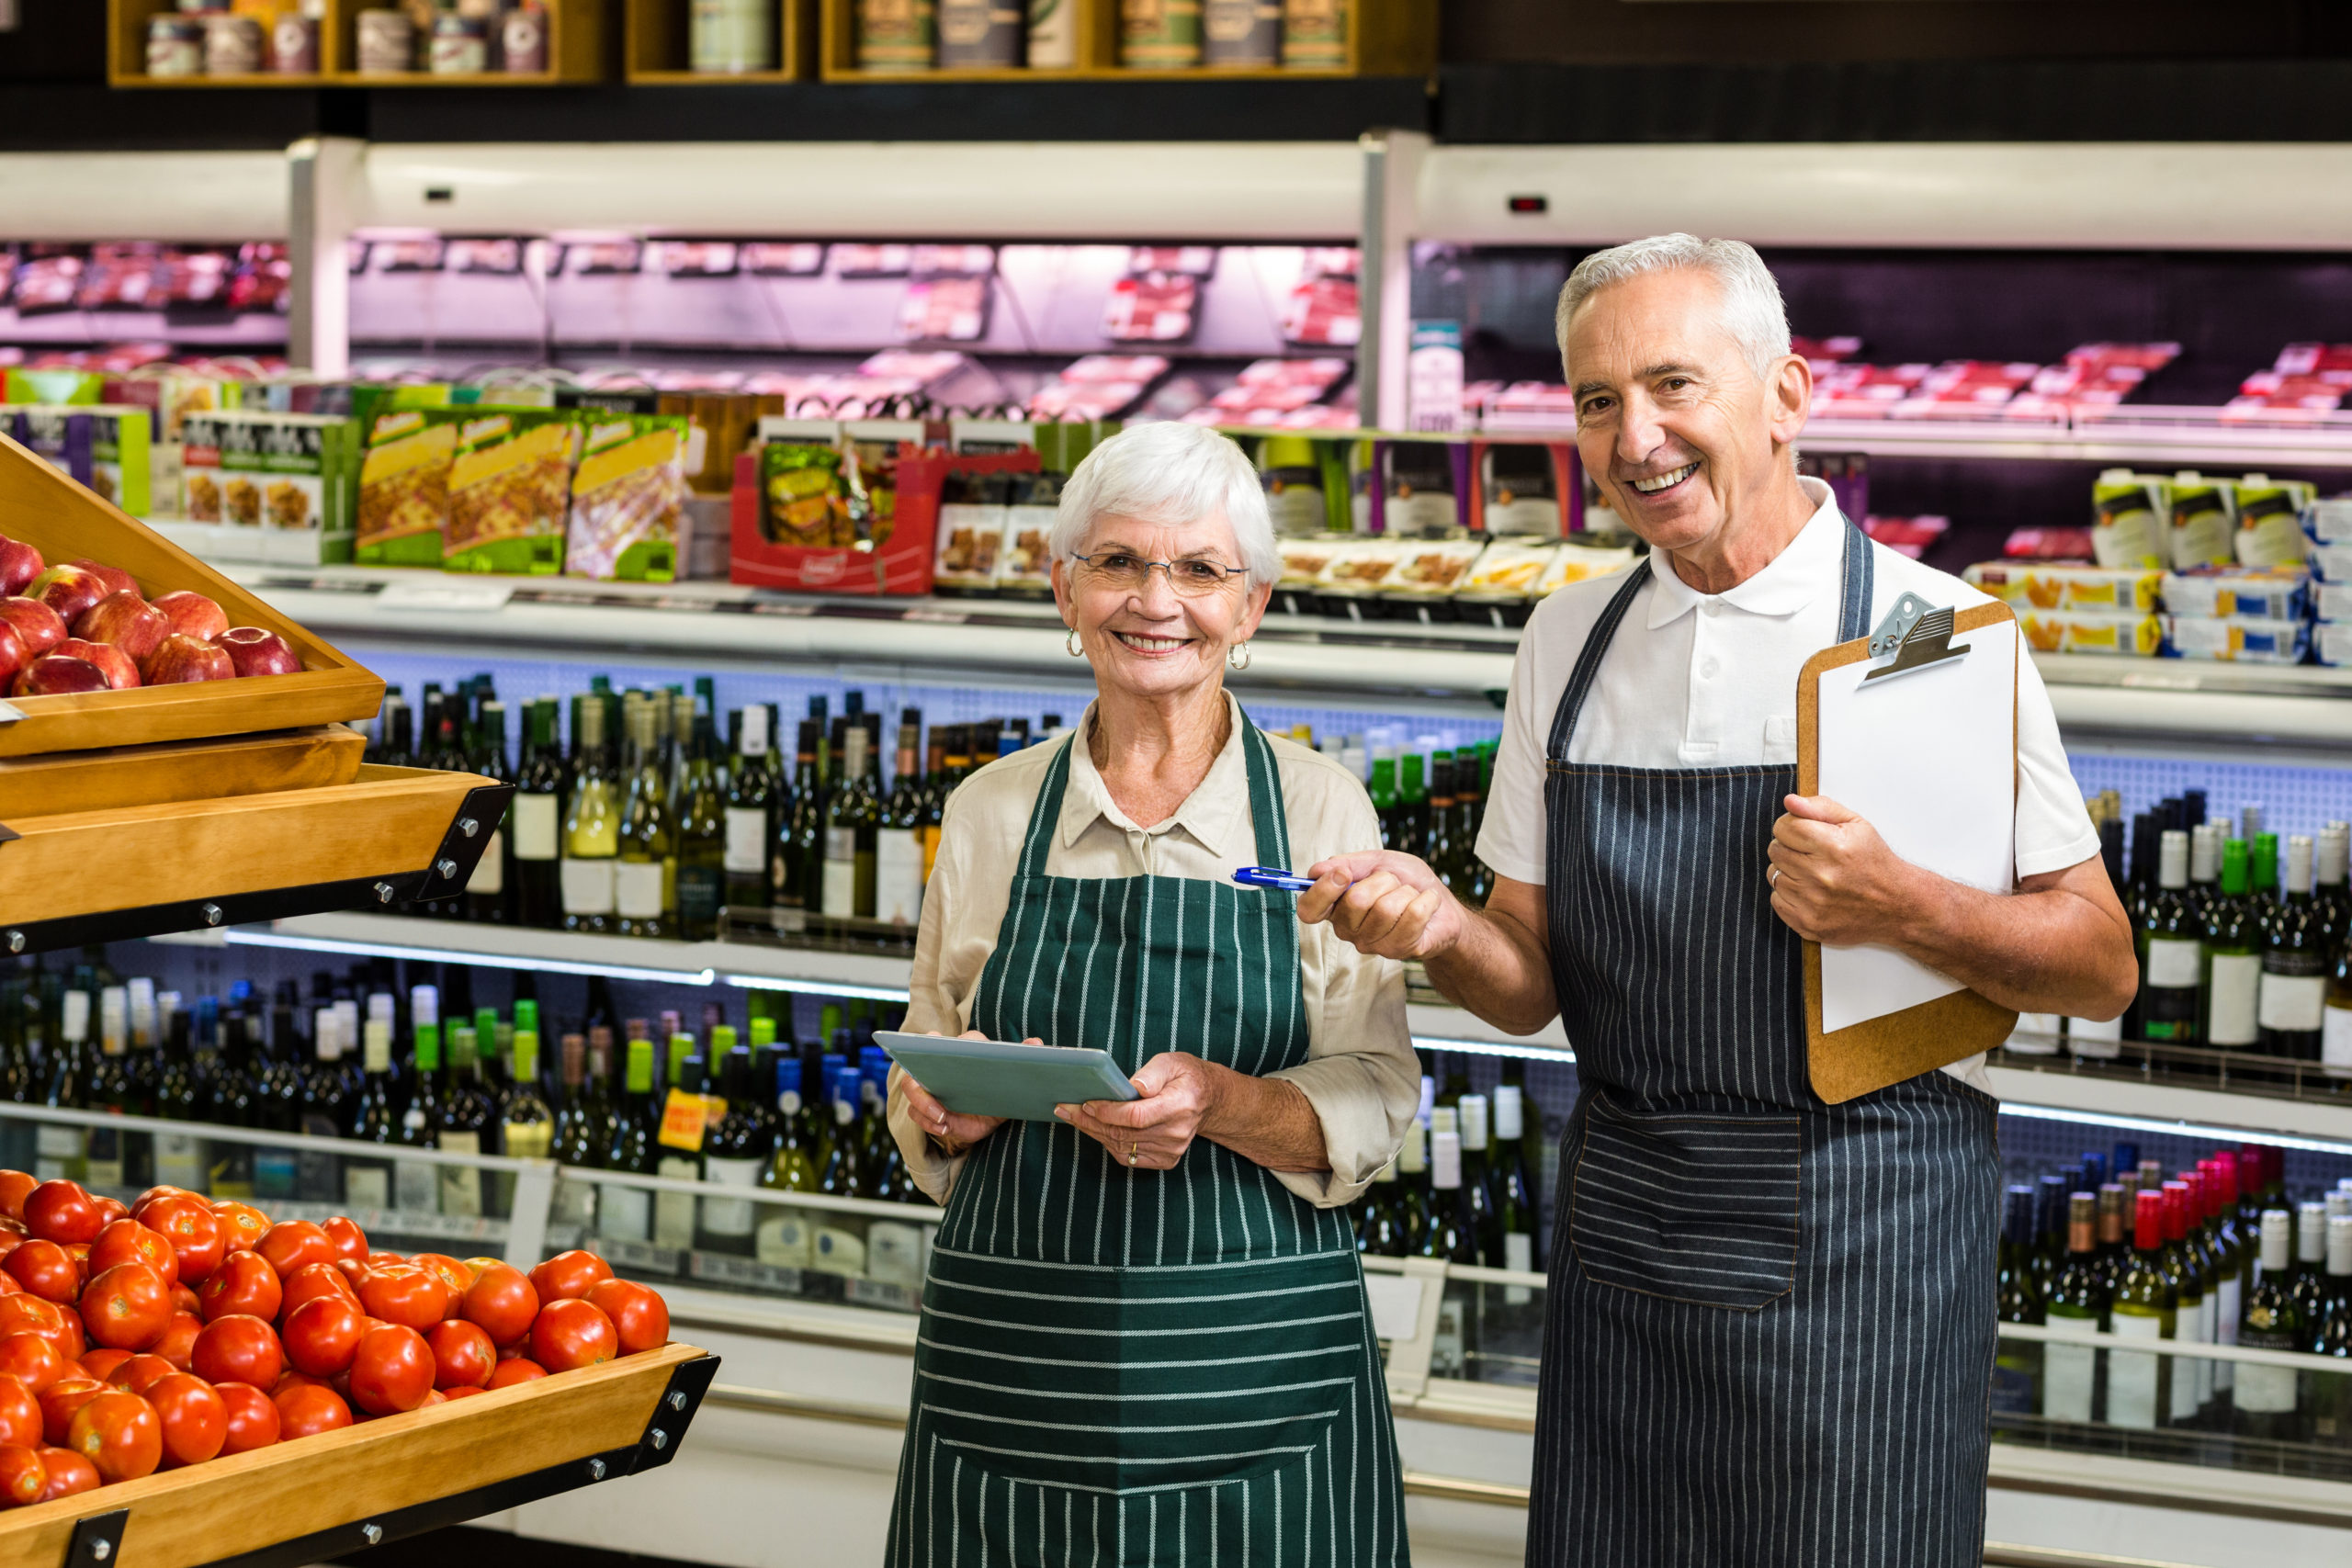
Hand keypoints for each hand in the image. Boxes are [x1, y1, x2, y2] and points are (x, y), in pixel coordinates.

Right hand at [898, 1029, 1013, 1155]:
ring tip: (943, 1120)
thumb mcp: (1013, 1078)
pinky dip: (927, 1122)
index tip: (950, 1054)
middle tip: (937, 1092)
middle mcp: (939, 1065)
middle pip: (919, 1061)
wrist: (988, 1120)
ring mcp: (928, 1086)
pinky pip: (915, 1113)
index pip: (949, 1041)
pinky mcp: (923, 1107)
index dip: (946, 1045)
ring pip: (912, 1088)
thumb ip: (1025, 1057)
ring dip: (924, 1104)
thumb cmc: (998, 1094)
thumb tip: (1036, 1044)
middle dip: (923, 1076)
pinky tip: (943, 1129)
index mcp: (961, 1051)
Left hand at [1055, 1052, 1220, 1169]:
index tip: (1086, 1102)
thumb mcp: (1172, 1062)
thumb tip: (1135, 1086)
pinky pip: (1128, 1157)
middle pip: (1124, 1132)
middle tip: (1065, 1108)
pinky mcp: (1165, 1159)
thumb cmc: (1185, 1076)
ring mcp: (1171, 1150)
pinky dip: (1108, 1143)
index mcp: (1179, 1106)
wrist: (1208, 1100)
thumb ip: (1153, 1073)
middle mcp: (1176, 1132)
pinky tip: (1094, 1129)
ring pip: (1121, 1146)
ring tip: (1073, 1116)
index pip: (1136, 1116)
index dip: (1108, 1111)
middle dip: (1090, 1120)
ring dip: (1094, 1132)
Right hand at [1295, 851, 1466, 961]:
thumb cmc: (1407, 882)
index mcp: (1336, 907)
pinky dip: (1426, 901)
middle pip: (1355, 901)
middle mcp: (1348, 930)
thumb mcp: (1378, 861)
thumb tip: (1317, 870)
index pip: (1309, 910)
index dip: (1323, 891)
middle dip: (1383, 881)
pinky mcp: (1398, 950)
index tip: (1343, 873)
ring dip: (1406, 892)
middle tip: (1393, 883)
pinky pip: (1412, 916)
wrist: (1443, 905)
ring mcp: (1372, 944)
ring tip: (1410, 896)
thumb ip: (1348, 863)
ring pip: (1386, 909)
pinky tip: (1427, 904)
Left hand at [1768, 794, 1924, 945]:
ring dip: (1790, 873)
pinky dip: (1789, 896)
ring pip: (1774, 875)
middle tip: (1813, 854)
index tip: (1804, 833)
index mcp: (1832, 846)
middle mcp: (1820, 875)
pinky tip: (1812, 893)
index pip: (1784, 827)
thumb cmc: (1875, 862)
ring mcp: (1812, 902)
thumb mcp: (1856, 825)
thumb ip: (1821, 808)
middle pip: (1776, 850)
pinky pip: (1776, 900)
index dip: (1792, 826)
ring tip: (1815, 874)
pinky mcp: (1807, 923)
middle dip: (1790, 848)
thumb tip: (1790, 801)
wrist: (1896, 905)